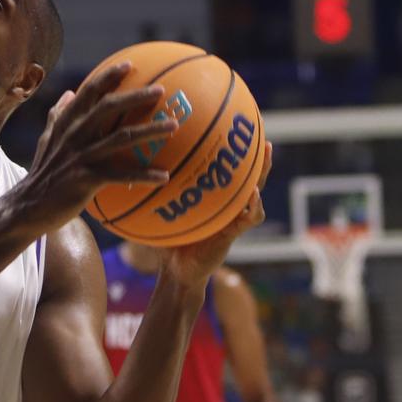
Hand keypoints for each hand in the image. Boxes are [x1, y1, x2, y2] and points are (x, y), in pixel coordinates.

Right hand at [16, 62, 174, 230]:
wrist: (28, 206)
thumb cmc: (43, 173)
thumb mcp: (47, 139)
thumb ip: (58, 115)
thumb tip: (68, 93)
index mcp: (67, 122)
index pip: (88, 91)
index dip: (108, 76)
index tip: (129, 64)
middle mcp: (74, 134)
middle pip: (108, 107)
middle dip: (136, 95)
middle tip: (161, 90)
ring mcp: (80, 156)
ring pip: (121, 138)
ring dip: (149, 131)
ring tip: (173, 126)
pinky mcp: (86, 179)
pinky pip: (120, 174)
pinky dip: (143, 175)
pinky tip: (165, 176)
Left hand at [160, 140, 271, 281]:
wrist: (176, 271)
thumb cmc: (167, 241)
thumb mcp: (162, 211)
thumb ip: (157, 192)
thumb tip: (135, 165)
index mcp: (214, 199)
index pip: (228, 172)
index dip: (235, 154)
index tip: (238, 130)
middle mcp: (227, 206)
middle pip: (249, 177)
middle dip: (259, 159)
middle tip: (265, 139)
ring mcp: (232, 219)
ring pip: (256, 194)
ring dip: (263, 176)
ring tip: (266, 157)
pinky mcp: (232, 234)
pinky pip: (250, 217)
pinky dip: (254, 205)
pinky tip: (253, 193)